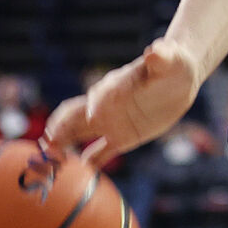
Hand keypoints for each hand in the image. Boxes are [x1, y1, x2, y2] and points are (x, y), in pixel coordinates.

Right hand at [45, 39, 200, 166]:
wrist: (180, 78)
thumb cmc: (173, 64)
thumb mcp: (170, 60)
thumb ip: (160, 57)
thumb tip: (155, 50)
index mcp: (114, 87)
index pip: (97, 97)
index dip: (93, 107)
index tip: (93, 118)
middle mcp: (105, 105)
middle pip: (74, 117)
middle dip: (59, 130)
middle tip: (47, 146)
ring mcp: (110, 122)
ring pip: (78, 135)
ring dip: (63, 147)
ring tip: (49, 163)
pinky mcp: (121, 138)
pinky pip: (100, 153)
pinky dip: (89, 164)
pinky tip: (78, 177)